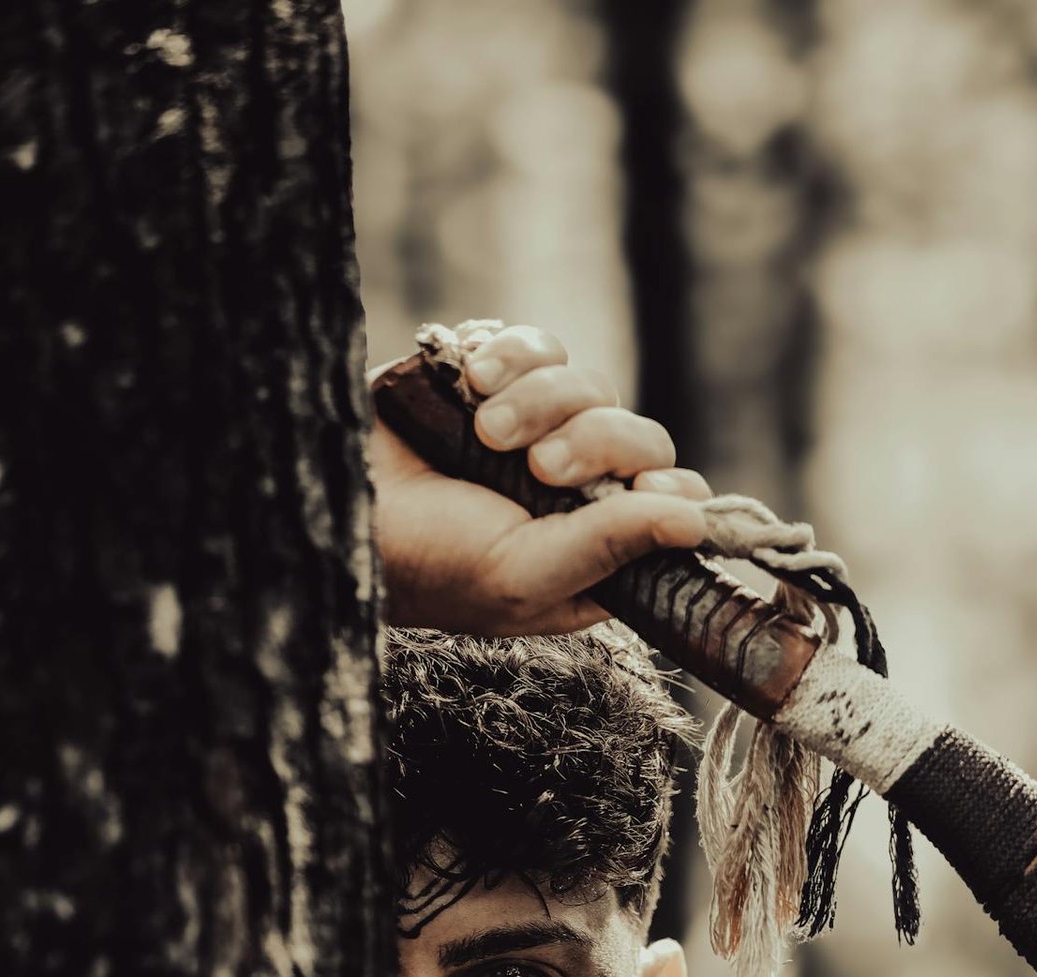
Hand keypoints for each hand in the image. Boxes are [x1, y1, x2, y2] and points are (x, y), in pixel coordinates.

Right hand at [369, 322, 711, 633]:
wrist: (341, 509)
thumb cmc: (431, 565)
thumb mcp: (525, 573)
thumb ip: (610, 546)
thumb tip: (695, 522)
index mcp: (596, 549)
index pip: (674, 504)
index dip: (670, 489)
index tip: (640, 488)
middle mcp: (577, 488)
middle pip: (640, 434)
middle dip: (596, 440)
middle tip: (539, 468)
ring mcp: (538, 429)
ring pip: (589, 382)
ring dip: (541, 399)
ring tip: (484, 429)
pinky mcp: (498, 379)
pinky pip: (537, 344)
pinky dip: (509, 354)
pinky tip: (470, 383)